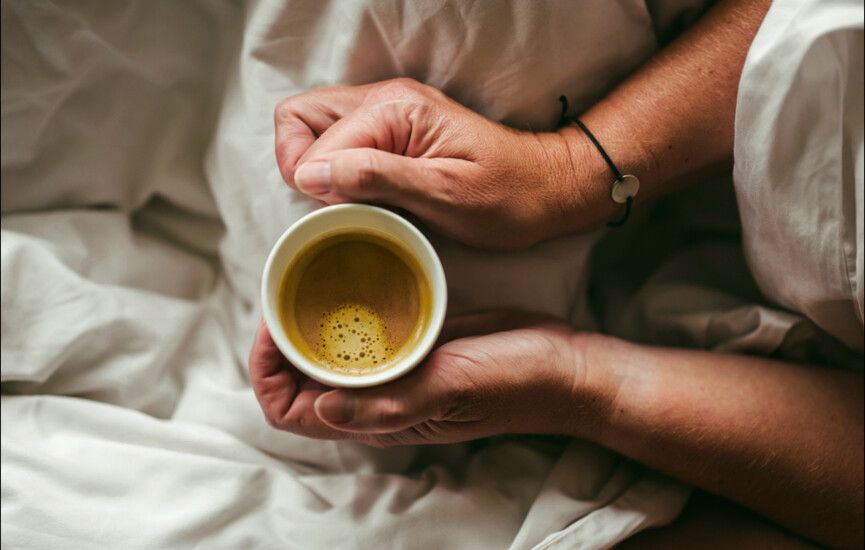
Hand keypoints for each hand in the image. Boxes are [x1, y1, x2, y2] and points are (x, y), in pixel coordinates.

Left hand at [248, 312, 599, 446]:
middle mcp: (377, 398)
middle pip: (300, 379)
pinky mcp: (413, 344)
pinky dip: (346, 313)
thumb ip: (391, 403)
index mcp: (377, 418)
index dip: (268, 373)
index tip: (272, 327)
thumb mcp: (452, 387)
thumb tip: (322, 407)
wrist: (561, 364)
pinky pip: (364, 333)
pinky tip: (347, 282)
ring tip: (303, 282)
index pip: (292, 411)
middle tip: (284, 293)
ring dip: (307, 324)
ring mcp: (395, 371)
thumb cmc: (512, 382)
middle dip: (280, 342)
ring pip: (328, 355)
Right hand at [274, 78, 595, 248]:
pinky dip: (336, 172)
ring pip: (315, 129)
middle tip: (337, 203)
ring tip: (351, 202)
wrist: (545, 190)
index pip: (313, 136)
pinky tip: (363, 198)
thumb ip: (376, 177)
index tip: (346, 210)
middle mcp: (385, 100)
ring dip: (318, 169)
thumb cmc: (505, 197)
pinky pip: (340, 144)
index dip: (317, 181)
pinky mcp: (392, 133)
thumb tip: (310, 173)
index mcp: (395, 108)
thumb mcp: (443, 194)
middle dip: (301, 165)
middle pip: (300, 117)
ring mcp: (387, 114)